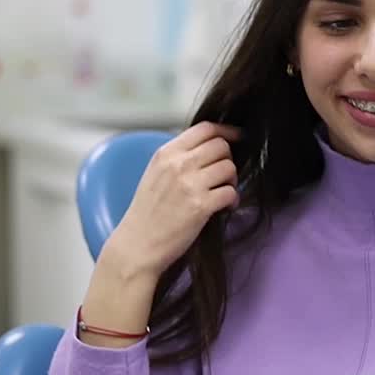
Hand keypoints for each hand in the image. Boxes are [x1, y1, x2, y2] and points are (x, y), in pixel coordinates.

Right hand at [98, 121, 240, 282]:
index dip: (226, 131)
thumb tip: (208, 148)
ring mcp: (189, 184)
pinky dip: (232, 200)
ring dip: (232, 181)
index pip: (205, 129)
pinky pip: (231, 192)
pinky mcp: (201, 206)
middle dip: (227, 160)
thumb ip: (178, 158)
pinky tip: (224, 207)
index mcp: (166, 153)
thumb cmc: (147, 213)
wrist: (137, 245)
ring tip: (223, 193)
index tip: (237, 137)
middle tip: (223, 176)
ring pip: (229, 168)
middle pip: (221, 146)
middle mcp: (178, 164)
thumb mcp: (155, 174)